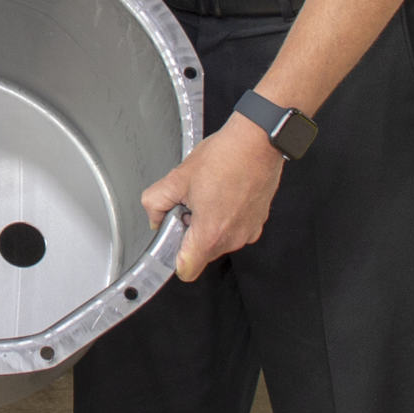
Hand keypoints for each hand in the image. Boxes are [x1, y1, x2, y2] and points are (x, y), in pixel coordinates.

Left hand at [142, 115, 284, 281]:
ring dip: (209, 224)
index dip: (174, 256)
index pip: (187, 270)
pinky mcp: (258, 222)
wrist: (256, 142)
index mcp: (210, 234)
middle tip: (192, 203)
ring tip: (210, 194)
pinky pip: (234, 229)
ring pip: (218, 241)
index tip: (173, 238)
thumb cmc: (225, 157)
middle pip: (201, 254)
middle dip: (191, 232)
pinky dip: (226, 217)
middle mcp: (233, 239)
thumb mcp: (177, 178)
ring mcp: (248, 232)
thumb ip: (156, 203)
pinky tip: (224, 192)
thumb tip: (155, 217)